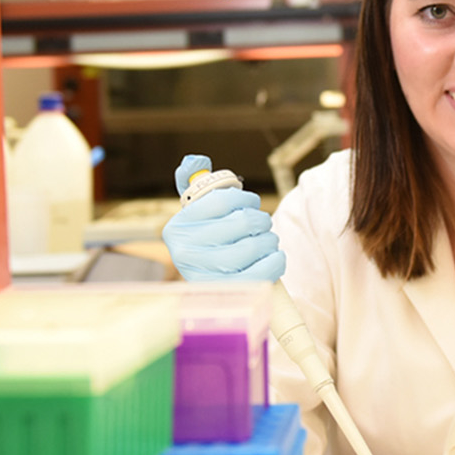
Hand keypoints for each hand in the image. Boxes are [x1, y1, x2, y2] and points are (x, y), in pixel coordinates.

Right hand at [162, 154, 285, 281]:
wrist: (215, 288)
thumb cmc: (212, 242)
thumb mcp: (199, 214)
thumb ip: (196, 182)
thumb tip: (196, 160)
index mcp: (177, 228)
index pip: (222, 200)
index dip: (245, 198)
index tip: (250, 203)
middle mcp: (185, 253)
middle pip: (242, 221)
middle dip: (261, 219)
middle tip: (262, 224)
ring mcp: (206, 277)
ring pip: (255, 245)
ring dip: (270, 240)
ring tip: (267, 242)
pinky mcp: (230, 294)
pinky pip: (264, 272)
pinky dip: (276, 260)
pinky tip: (274, 257)